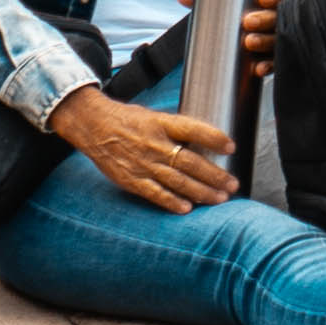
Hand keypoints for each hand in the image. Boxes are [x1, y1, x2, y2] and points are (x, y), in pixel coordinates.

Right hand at [53, 88, 233, 212]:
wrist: (92, 125)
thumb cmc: (128, 120)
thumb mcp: (154, 116)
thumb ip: (176, 130)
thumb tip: (204, 143)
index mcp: (161, 123)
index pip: (193, 129)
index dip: (214, 138)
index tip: (231, 147)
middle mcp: (154, 144)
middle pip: (190, 161)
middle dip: (215, 175)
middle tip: (233, 184)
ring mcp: (143, 163)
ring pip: (178, 181)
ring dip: (201, 191)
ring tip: (220, 198)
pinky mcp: (132, 180)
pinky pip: (156, 193)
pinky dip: (173, 202)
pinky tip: (188, 208)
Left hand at [236, 0, 283, 88]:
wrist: (255, 42)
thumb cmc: (242, 16)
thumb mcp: (229, 5)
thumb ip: (208, 0)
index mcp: (273, 0)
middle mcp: (280, 19)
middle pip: (277, 17)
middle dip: (263, 19)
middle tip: (248, 22)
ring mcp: (281, 39)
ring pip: (277, 40)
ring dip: (265, 41)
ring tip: (249, 42)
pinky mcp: (278, 58)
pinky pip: (275, 62)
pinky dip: (267, 66)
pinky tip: (257, 69)